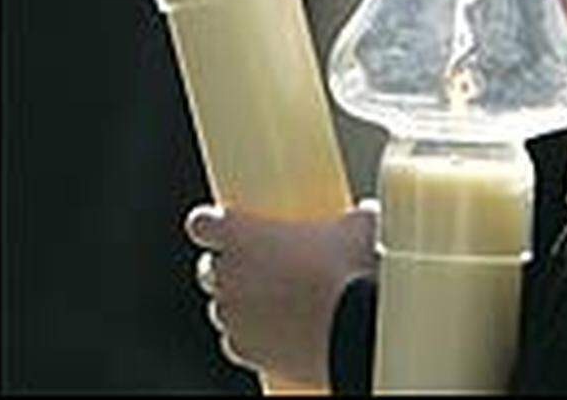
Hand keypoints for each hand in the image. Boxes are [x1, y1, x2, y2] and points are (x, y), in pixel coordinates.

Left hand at [185, 200, 378, 387]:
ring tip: (276, 300)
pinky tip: (280, 330)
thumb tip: (364, 214)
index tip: (220, 222)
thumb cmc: (348, 270)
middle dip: (226, 267)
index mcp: (242, 235)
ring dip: (241, 303)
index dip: (210, 223)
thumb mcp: (358, 227)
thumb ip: (349, 218)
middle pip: (208, 270)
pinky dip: (253, 335)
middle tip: (258, 263)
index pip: (202, 223)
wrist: (355, 330)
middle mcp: (227, 277)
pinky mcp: (245, 352)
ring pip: (222, 308)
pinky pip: (238, 341)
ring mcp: (233, 318)